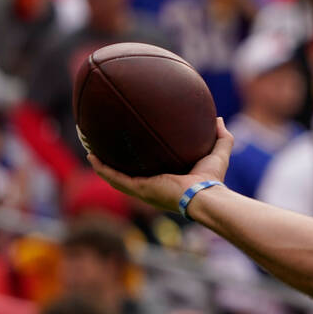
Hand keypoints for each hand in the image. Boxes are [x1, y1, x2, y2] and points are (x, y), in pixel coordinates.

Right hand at [87, 118, 233, 212]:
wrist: (204, 194)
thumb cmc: (213, 179)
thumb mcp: (218, 152)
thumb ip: (222, 137)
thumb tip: (218, 119)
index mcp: (167, 181)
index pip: (150, 171)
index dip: (141, 162)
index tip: (134, 150)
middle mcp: (152, 187)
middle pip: (128, 175)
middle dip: (115, 164)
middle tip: (105, 149)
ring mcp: (143, 190)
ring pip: (116, 177)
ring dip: (103, 166)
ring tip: (91, 151)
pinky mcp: (139, 188)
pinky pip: (116, 177)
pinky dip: (103, 169)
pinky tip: (93, 157)